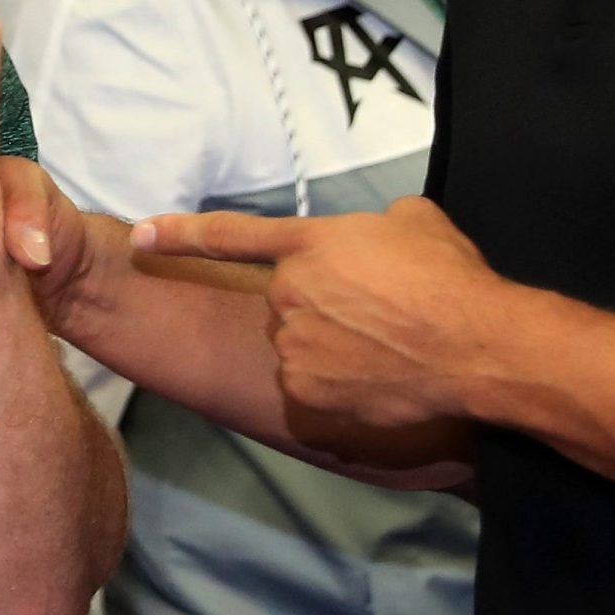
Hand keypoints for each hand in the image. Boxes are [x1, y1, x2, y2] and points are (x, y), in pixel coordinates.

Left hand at [138, 197, 500, 428]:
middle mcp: (290, 293)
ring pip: (301, 345)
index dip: (179, 235)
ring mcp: (294, 346)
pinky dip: (341, 384)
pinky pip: (313, 386)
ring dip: (334, 345)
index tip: (140, 235)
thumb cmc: (451, 279)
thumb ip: (375, 225)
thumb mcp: (413, 221)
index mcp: (310, 243)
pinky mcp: (306, 393)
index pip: (229, 235)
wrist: (475, 346)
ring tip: (389, 344)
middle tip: (379, 311)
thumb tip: (379, 237)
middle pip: (288, 301)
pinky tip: (381, 377)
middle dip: (323, 305)